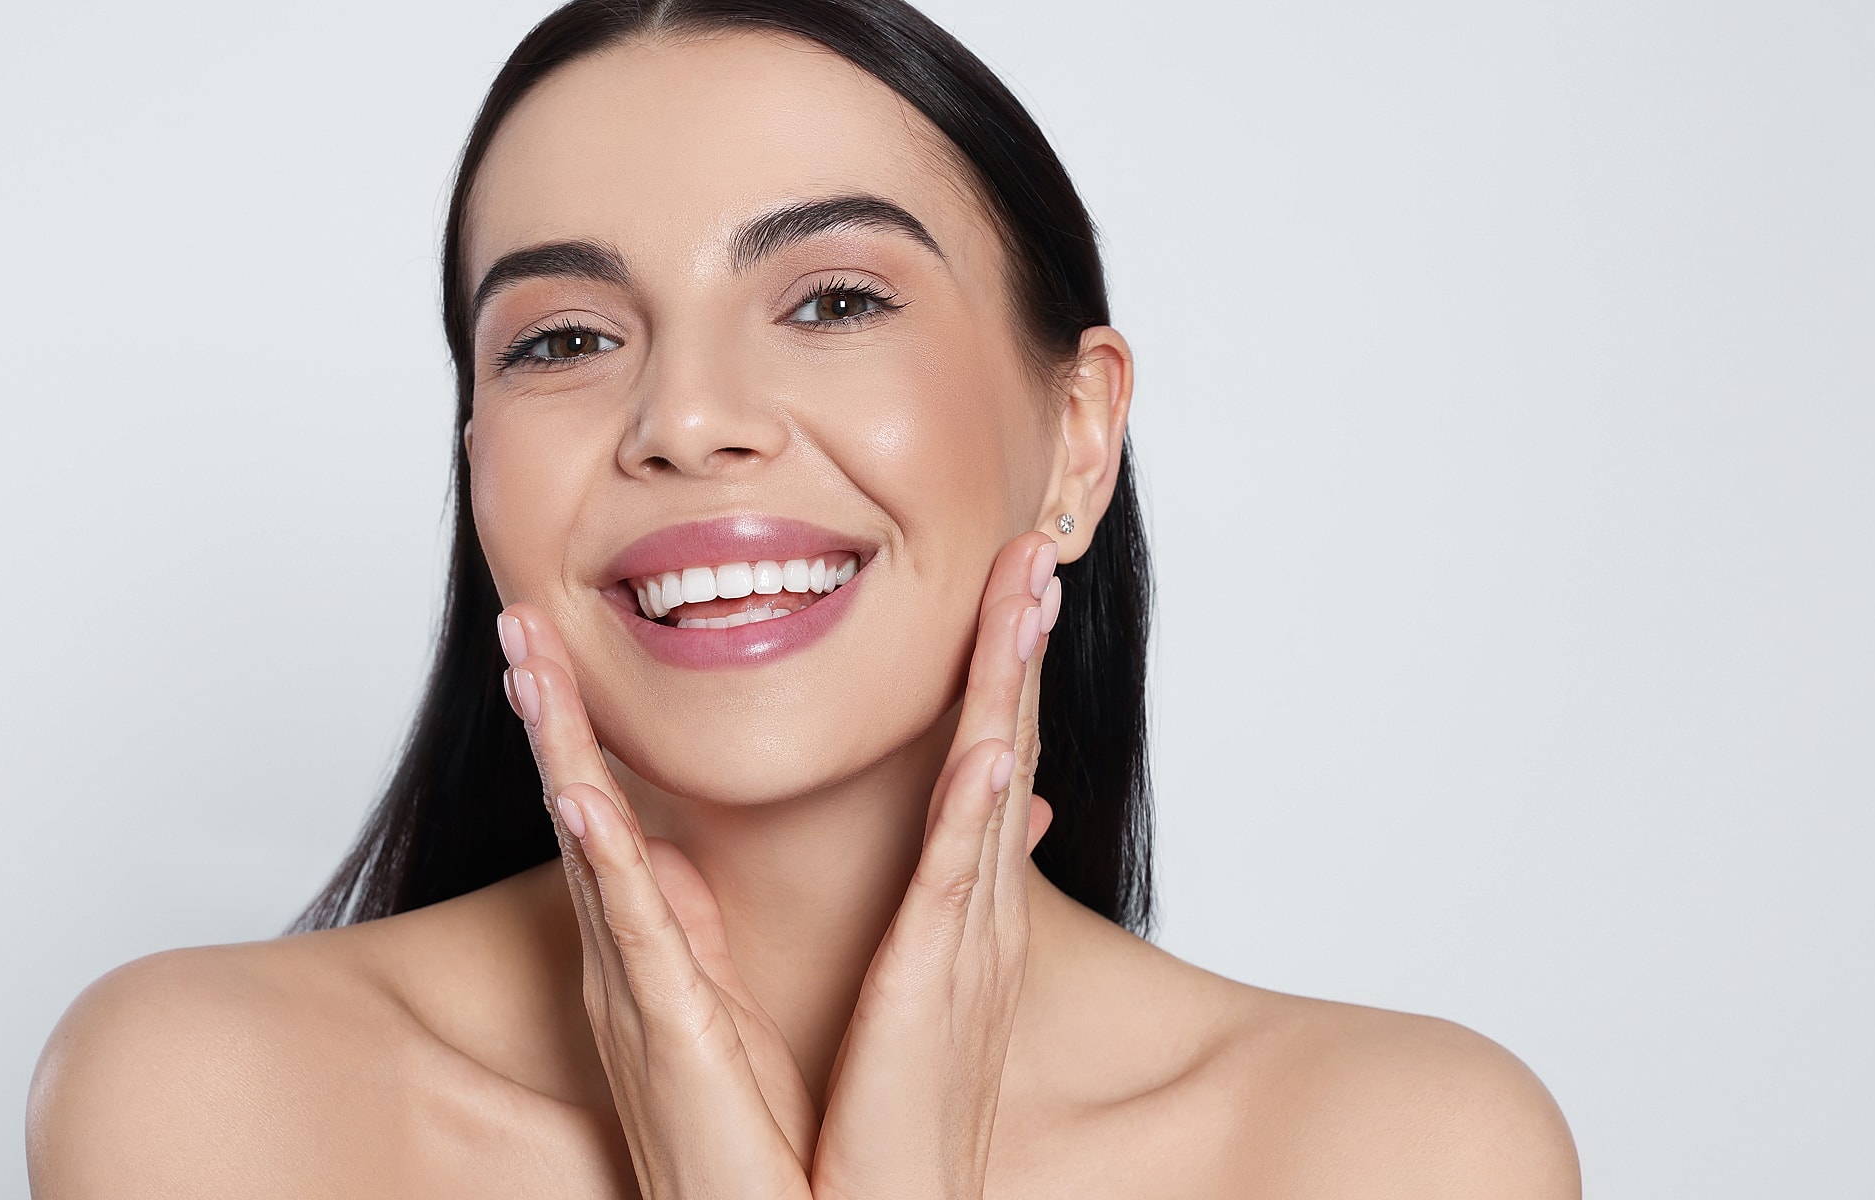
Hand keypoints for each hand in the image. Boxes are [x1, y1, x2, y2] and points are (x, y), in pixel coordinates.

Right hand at [497, 605, 817, 1199]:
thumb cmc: (754, 1141)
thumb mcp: (723, 1012)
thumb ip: (698, 934)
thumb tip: (679, 859)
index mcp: (654, 953)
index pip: (610, 821)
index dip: (579, 733)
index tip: (556, 649)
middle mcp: (629, 963)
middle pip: (579, 813)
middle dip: (547, 716)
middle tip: (517, 621)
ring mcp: (635, 993)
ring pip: (589, 848)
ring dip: (558, 751)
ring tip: (529, 663)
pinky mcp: (662, 1032)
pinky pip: (634, 933)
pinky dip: (605, 861)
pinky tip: (582, 800)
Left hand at [809, 531, 1061, 1199]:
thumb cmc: (879, 1123)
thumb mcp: (883, 996)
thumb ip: (871, 914)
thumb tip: (839, 856)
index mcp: (953, 912)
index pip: (978, 769)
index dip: (993, 678)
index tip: (1000, 594)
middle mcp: (975, 914)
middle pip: (1004, 751)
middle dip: (1016, 650)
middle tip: (1035, 552)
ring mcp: (966, 943)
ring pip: (994, 785)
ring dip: (1010, 684)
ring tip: (1028, 592)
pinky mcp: (939, 985)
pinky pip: (960, 877)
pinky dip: (982, 803)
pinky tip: (995, 738)